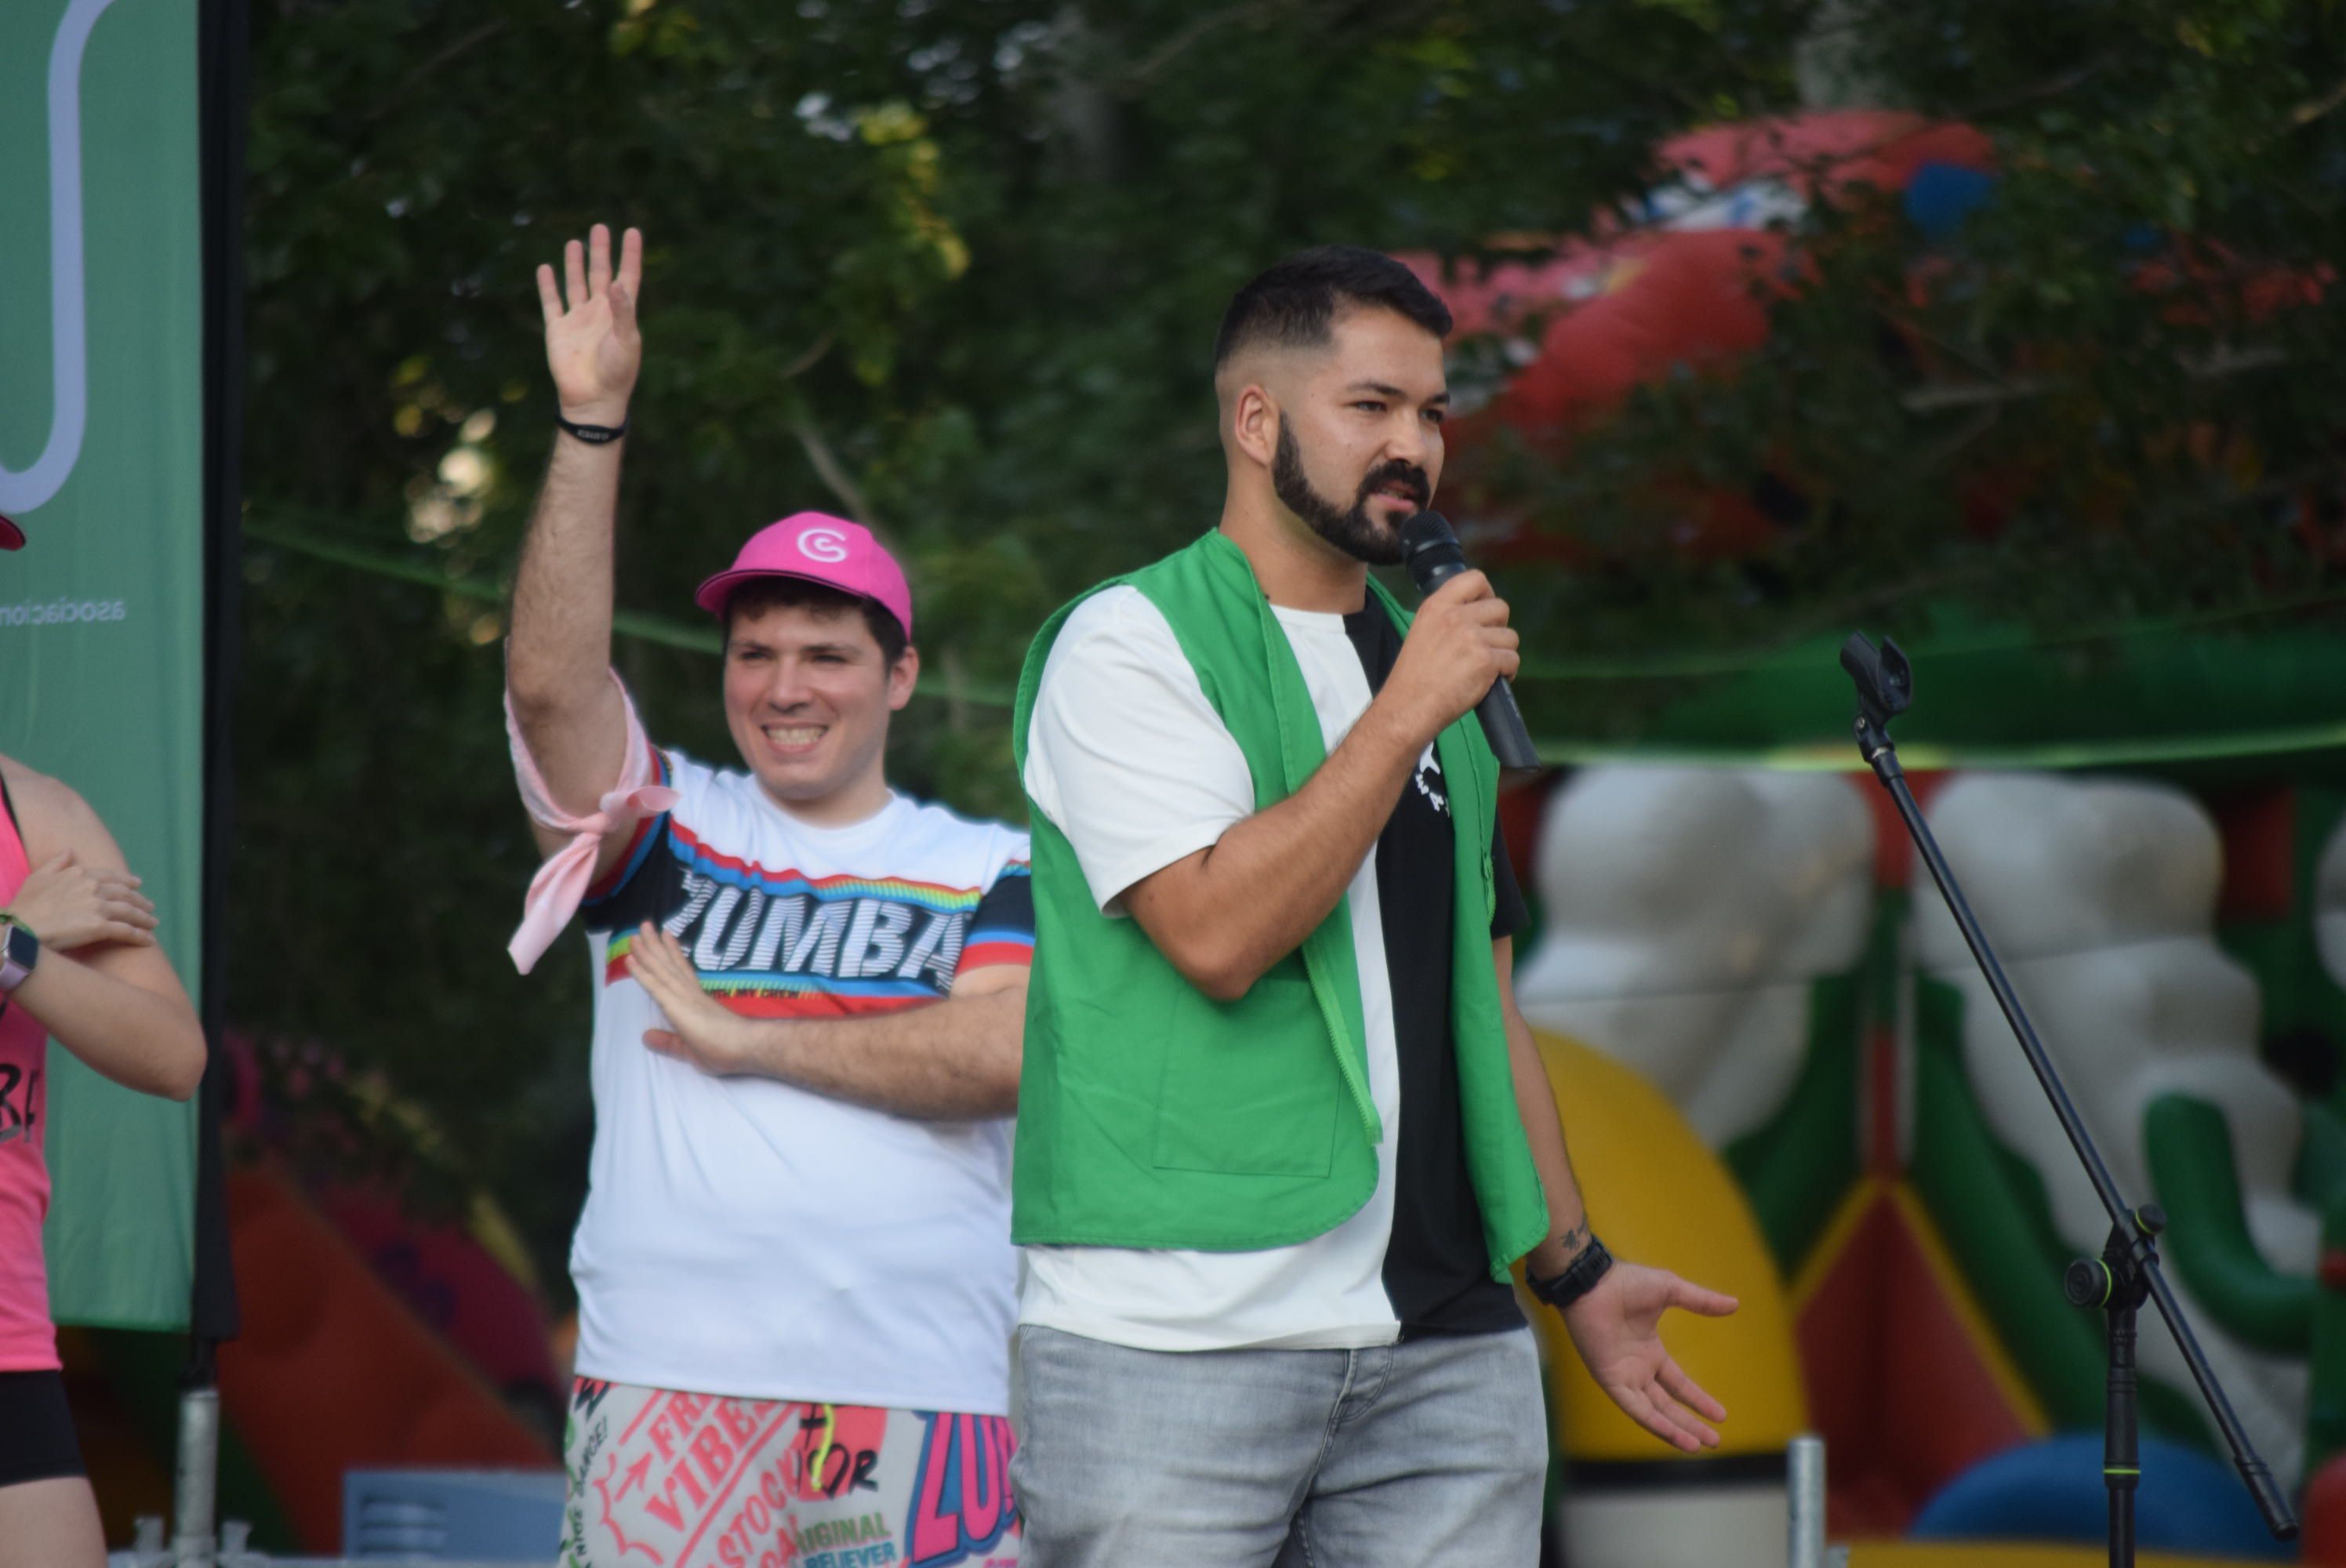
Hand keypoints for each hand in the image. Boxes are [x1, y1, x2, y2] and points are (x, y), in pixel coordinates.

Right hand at [1, 850, 156, 951]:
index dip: (127, 881)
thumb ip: (56, 863)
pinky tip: (149, 941)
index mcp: (80, 874)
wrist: (19, 929)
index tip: (137, 884)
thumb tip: (69, 850)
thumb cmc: (25, 906)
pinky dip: (141, 936)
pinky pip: (126, 931)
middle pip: (125, 894)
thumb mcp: (37, 878)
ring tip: (153, 924)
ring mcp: (97, 907)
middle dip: (140, 901)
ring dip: (144, 918)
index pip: (111, 876)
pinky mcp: (99, 927)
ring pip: (130, 912)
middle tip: (150, 907)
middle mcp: (92, 888)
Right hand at [535, 223, 643, 425]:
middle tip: (600, 228)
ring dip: (575, 264)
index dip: (630, 255)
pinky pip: (552, 302)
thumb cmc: (617, 373)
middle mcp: (600, 312)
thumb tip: (617, 282)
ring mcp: (578, 320)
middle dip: (600, 252)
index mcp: (621, 314)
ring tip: (575, 242)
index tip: (632, 231)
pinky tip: (546, 268)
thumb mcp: (627, 340)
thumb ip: (623, 311)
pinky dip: (547, 285)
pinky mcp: (558, 329)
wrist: (593, 399)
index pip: (628, 277)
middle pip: (600, 274)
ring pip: (576, 283)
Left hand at [629, 922, 767, 1074]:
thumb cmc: (727, 1052)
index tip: (665, 937)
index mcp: (698, 1003)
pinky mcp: (678, 1006)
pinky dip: (642, 972)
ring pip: (661, 970)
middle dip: (656, 945)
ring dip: (647, 950)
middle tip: (645, 925)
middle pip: (670, 965)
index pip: (682, 974)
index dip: (673, 955)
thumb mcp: (691, 1051)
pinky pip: (655, 986)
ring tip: (638, 931)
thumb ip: (669, 1043)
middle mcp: (691, 994)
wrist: (747, 1047)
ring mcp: (685, 997)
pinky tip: (630, 960)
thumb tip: (646, 1037)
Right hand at [1381, 570, 1519, 746]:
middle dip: (1498, 628)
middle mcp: (1455, 617)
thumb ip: (1448, 617)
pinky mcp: (1485, 660)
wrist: (1408, 707)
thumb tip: (1479, 614)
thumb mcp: (1422, 631)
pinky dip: (1506, 673)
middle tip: (1484, 647)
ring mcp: (1472, 637)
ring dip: (1503, 653)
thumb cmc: (1414, 678)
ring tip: (1484, 669)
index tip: (1483, 612)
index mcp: (1436, 606)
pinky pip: (1512, 659)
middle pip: (1500, 607)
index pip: (1475, 579)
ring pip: (1510, 637)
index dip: (1487, 594)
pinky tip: (1489, 681)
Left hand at [1559, 1262, 1736, 1452]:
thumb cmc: (1625, 1282)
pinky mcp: (1610, 1380)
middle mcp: (1637, 1369)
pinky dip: (1656, 1424)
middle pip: (1667, 1405)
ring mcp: (1623, 1377)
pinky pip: (1636, 1409)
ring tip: (1699, 1446)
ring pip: (1653, 1413)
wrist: (1592, 1283)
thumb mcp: (1671, 1290)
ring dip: (1675, 1431)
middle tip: (1715, 1441)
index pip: (1678, 1384)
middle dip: (1690, 1424)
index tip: (1721, 1415)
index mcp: (1649, 1352)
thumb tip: (1735, 1303)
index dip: (1698, 1400)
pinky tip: (1677, 1437)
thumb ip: (1701, 1301)